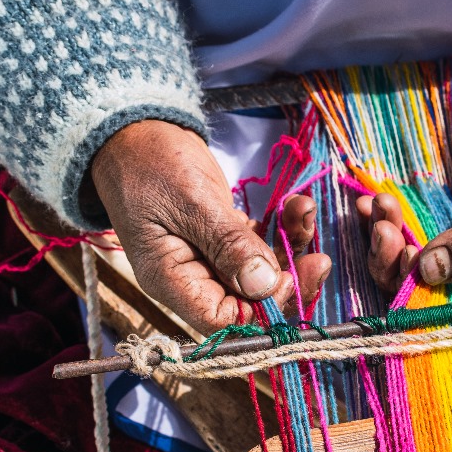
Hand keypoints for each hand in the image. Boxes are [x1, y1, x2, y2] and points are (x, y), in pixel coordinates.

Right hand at [90, 120, 330, 332]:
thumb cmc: (148, 162)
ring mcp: (208, 259)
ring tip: (304, 212)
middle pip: (248, 303)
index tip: (292, 278)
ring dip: (291, 249)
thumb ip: (227, 243)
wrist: (132, 131)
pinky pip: (260, 247)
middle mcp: (191, 278)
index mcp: (172, 280)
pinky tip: (296, 206)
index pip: (224, 321)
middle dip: (287, 281)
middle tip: (319, 259)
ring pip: (261, 274)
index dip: (262, 310)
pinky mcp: (223, 239)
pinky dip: (282, 230)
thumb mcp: (191, 201)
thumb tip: (264, 285)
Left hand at [359, 136, 451, 291]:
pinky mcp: (444, 230)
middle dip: (391, 257)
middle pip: (415, 288)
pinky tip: (368, 202)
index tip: (404, 256)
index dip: (415, 292)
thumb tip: (427, 270)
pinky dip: (386, 219)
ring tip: (378, 204)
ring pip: (405, 259)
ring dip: (383, 234)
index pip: (445, 313)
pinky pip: (407, 232)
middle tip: (385, 223)